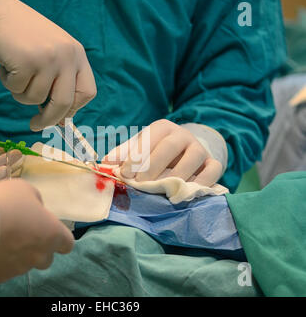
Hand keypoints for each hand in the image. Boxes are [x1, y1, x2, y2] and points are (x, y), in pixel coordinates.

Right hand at [0, 0, 96, 130]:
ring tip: (16, 72)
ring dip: (21, 93)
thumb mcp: (51, 57)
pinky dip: (8, 83)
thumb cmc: (24, 41)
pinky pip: (17, 90)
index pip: (87, 92)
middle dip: (48, 119)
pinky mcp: (27, 61)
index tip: (60, 117)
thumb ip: (59, 83)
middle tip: (35, 125)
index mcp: (77, 55)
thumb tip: (60, 121)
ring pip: (35, 99)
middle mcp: (67, 56)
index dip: (74, 109)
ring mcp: (48, 58)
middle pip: (63, 103)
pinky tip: (7, 65)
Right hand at [0, 179, 73, 282]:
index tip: (49, 231)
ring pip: (25, 264)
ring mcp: (21, 268)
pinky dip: (1, 261)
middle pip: (46, 257)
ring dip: (19, 254)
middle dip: (38, 248)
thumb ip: (36, 202)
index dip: (59, 238)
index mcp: (53, 234)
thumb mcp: (26, 190)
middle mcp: (40, 255)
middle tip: (23, 234)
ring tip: (3, 239)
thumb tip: (36, 209)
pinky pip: (5, 269)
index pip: (67, 243)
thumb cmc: (5, 202)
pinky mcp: (1, 275)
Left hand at [102, 119, 222, 186]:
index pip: (150, 137)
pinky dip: (202, 182)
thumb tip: (106, 162)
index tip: (125, 174)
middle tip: (140, 183)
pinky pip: (213, 170)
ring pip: (193, 158)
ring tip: (162, 191)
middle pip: (169, 146)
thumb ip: (123, 155)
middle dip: (153, 166)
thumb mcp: (139, 149)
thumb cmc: (155, 152)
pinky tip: (185, 192)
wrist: (184, 153)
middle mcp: (182, 134)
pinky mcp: (212, 163)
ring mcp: (199, 148)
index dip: (136, 155)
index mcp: (162, 127)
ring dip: (176, 176)